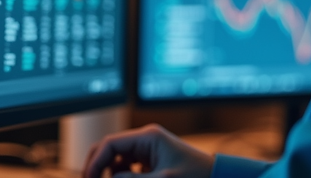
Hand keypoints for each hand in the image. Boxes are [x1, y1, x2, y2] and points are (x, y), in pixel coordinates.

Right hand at [82, 123, 214, 177]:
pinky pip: (127, 164)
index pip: (110, 143)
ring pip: (117, 157)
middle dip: (98, 165)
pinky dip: (121, 174)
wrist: (215, 176)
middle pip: (110, 148)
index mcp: (148, 137)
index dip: (95, 161)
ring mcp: (148, 147)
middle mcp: (145, 138)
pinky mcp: (151, 158)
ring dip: (110, 171)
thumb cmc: (194, 175)